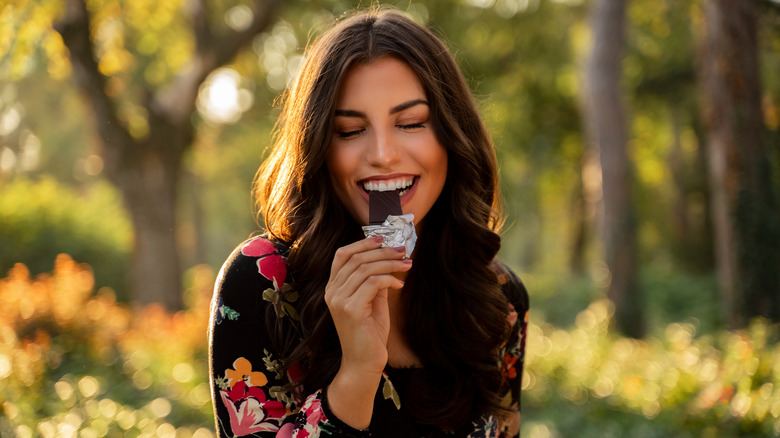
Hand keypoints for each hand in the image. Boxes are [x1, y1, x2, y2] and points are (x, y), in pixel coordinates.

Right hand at [324, 236, 411, 427]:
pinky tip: (400, 284)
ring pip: (366, 268)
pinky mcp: (351, 309)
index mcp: (333, 288)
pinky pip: (373, 283)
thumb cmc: (369, 334)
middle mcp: (332, 292)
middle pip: (356, 258)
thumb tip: (388, 259)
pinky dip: (389, 279)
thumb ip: (375, 281)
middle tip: (403, 251)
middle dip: (382, 251)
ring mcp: (339, 301)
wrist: (364, 363)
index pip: (342, 255)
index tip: (383, 239)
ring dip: (390, 263)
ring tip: (407, 264)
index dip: (362, 243)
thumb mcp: (373, 301)